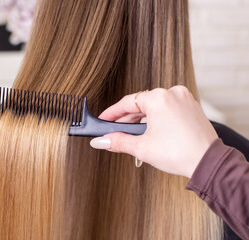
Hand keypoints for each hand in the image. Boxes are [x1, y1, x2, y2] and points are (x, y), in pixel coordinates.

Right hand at [89, 86, 218, 177]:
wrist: (208, 163)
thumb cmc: (179, 153)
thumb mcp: (142, 148)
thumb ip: (118, 141)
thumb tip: (101, 141)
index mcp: (158, 98)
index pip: (127, 103)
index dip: (112, 113)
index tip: (103, 119)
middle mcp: (172, 93)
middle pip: (140, 104)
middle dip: (127, 119)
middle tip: (114, 131)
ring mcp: (184, 98)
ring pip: (154, 106)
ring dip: (141, 119)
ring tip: (132, 134)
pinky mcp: (191, 106)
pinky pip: (167, 108)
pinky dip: (156, 117)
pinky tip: (150, 130)